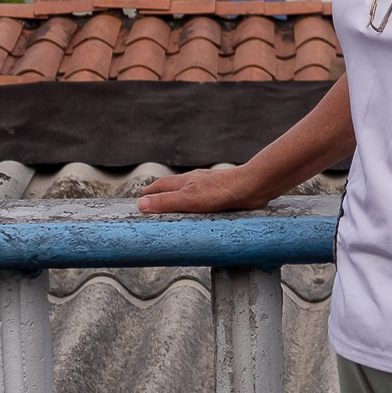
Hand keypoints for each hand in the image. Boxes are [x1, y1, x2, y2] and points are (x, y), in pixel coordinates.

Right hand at [136, 166, 270, 213]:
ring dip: (181, 197)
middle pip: (175, 186)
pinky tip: (203, 211)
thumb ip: (165, 202)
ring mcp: (210, 186)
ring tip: (176, 207)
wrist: (251, 187)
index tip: (140, 199)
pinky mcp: (223, 193)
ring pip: (191, 191)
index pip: (161, 185)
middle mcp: (196, 181)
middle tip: (154, 202)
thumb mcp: (188, 199)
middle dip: (163, 194)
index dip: (150, 192)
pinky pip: (206, 199)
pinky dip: (197, 204)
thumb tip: (140, 204)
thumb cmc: (220, 192)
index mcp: (185, 181)